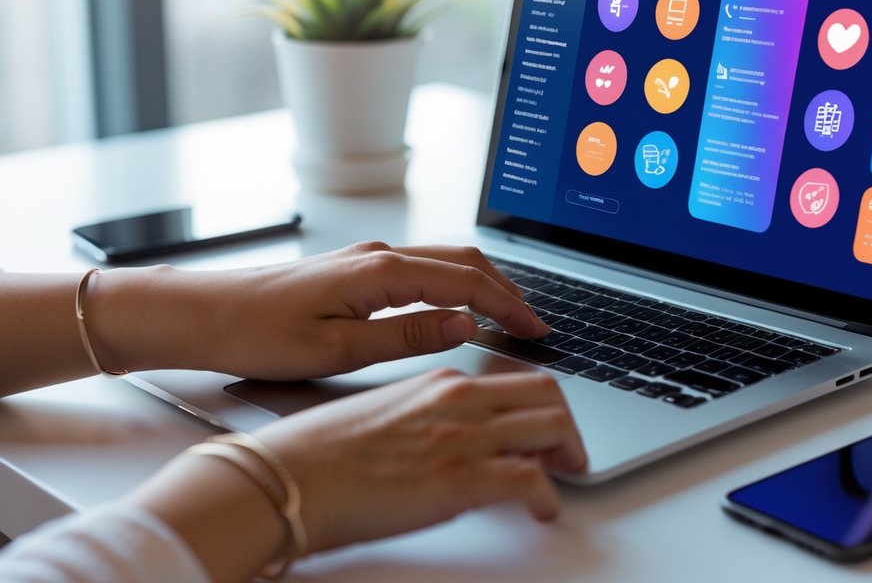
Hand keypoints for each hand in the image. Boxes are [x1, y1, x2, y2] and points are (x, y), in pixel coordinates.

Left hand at [87, 242, 547, 379]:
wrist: (200, 315)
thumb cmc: (256, 335)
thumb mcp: (337, 351)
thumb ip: (407, 335)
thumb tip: (463, 324)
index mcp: (380, 272)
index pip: (466, 282)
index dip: (508, 306)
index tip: (536, 329)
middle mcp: (378, 255)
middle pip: (464, 260)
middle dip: (506, 289)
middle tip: (533, 323)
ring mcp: (366, 258)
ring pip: (444, 259)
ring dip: (482, 283)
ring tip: (506, 315)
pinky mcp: (354, 269)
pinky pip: (421, 266)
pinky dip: (453, 282)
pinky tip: (456, 305)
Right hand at [256, 368, 587, 551]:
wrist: (287, 477)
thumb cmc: (320, 453)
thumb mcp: (387, 414)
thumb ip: (430, 415)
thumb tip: (456, 436)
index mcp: (440, 382)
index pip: (518, 378)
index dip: (543, 404)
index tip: (547, 426)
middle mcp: (459, 401)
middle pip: (548, 395)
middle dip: (567, 424)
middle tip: (567, 453)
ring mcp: (462, 437)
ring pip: (552, 427)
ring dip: (568, 455)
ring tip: (563, 479)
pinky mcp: (459, 479)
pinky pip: (531, 480)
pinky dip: (549, 497)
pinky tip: (542, 511)